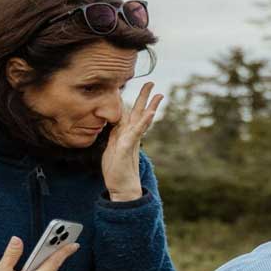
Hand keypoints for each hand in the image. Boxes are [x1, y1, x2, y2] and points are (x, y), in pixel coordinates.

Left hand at [101, 83, 163, 199]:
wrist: (121, 187)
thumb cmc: (116, 170)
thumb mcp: (111, 148)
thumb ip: (114, 135)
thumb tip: (113, 125)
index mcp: (125, 134)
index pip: (129, 113)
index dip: (132, 100)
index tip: (135, 88)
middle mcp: (130, 135)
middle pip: (139, 112)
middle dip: (145, 97)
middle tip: (151, 83)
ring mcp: (131, 140)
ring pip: (141, 120)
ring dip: (150, 106)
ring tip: (158, 94)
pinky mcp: (128, 147)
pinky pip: (137, 132)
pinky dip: (144, 122)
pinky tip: (151, 113)